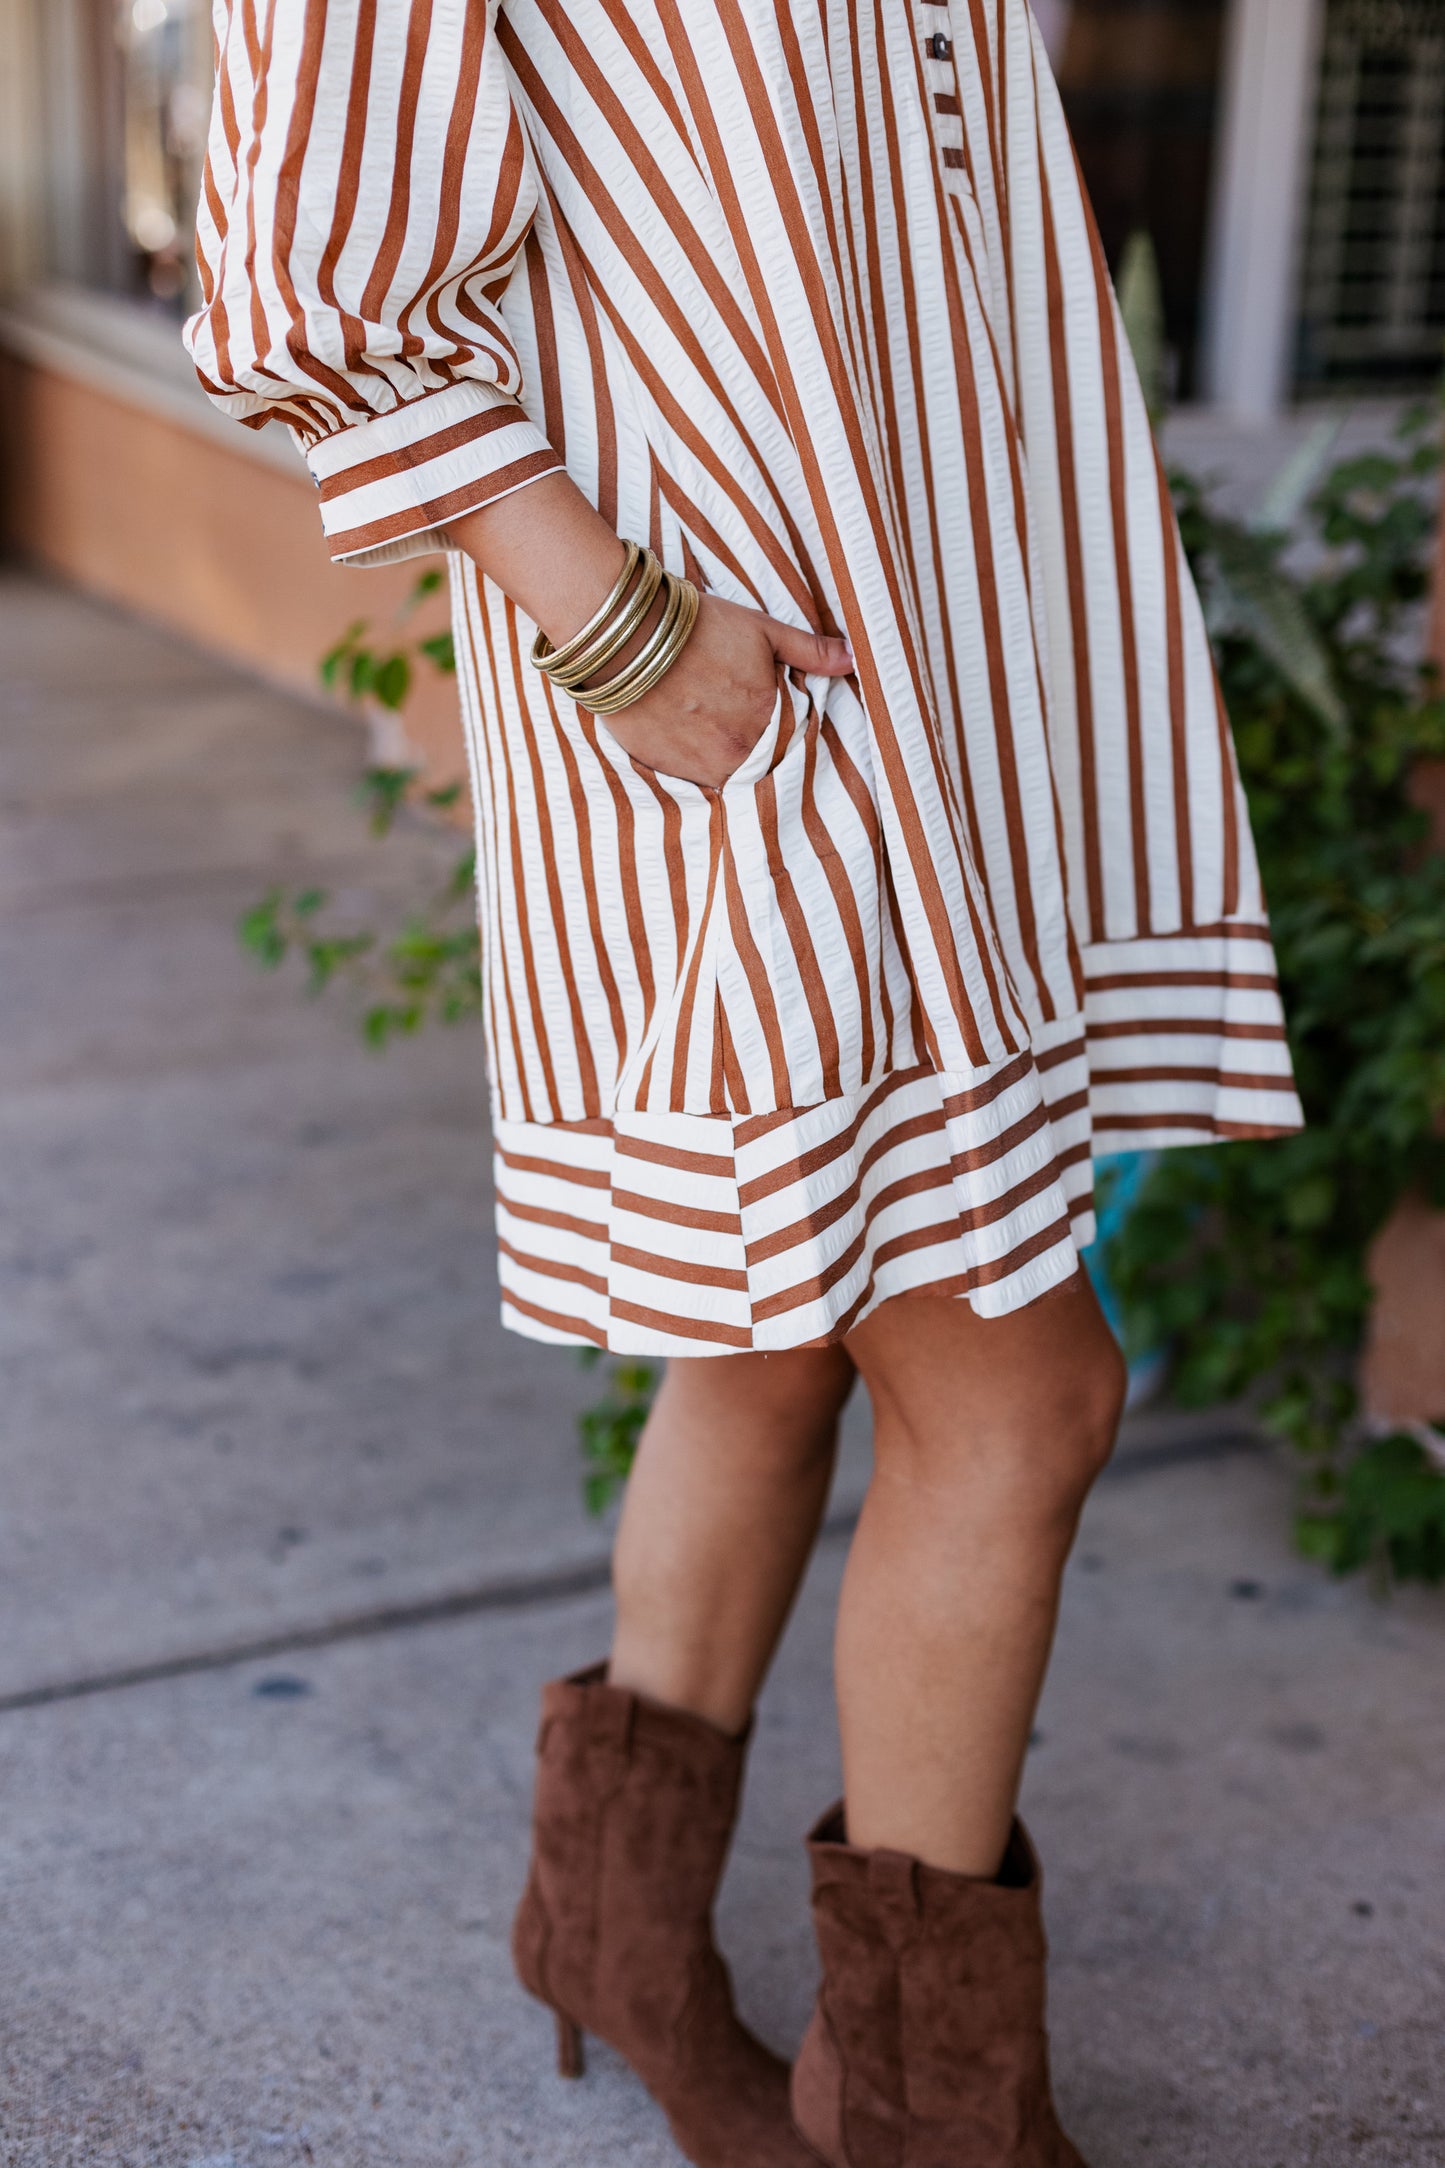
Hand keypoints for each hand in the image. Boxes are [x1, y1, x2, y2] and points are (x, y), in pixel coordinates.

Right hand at [449, 479, 852, 787]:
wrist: (625, 637)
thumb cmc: (697, 626)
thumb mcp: (762, 630)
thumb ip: (810, 651)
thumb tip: (854, 658)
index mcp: (769, 723)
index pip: (794, 748)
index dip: (791, 738)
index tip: (785, 729)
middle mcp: (738, 754)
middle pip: (761, 766)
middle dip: (761, 752)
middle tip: (742, 726)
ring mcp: (699, 767)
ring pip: (727, 776)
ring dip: (728, 761)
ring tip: (714, 731)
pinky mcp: (664, 769)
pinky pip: (691, 777)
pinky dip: (695, 762)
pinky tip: (689, 736)